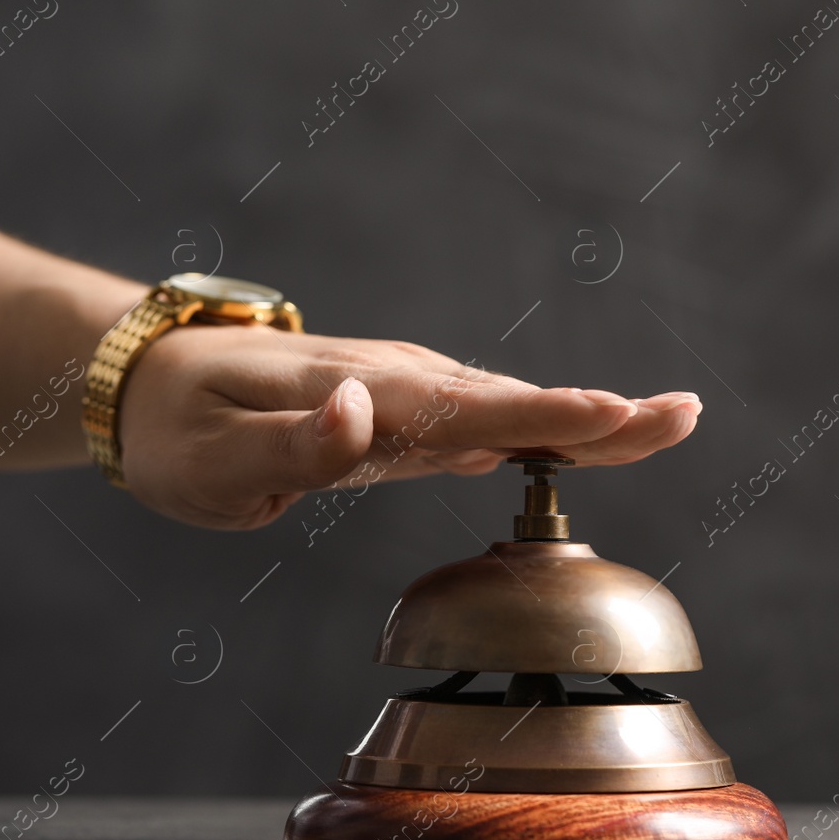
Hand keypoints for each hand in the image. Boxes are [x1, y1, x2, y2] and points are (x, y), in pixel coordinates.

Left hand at [117, 323, 701, 528]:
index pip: (471, 411)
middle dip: (605, 413)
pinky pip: (492, 415)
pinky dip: (552, 424)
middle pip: (517, 404)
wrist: (152, 381)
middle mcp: (401, 383)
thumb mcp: (209, 458)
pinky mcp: (412, 403)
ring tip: (667, 421)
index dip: (547, 415)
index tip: (618, 413)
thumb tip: (363, 413)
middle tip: (685, 414)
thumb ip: (291, 446)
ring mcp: (411, 388)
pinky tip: (597, 433)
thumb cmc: (180, 428)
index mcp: (365, 398)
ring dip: (594, 417)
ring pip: (514, 408)